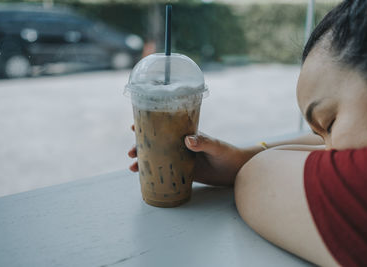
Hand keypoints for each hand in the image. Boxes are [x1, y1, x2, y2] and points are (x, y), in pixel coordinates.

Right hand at [127, 124, 260, 185]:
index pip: (164, 128)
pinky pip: (165, 172)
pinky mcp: (183, 172)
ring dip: (144, 162)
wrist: (236, 171)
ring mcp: (180, 159)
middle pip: (155, 144)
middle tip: (130, 153)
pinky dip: (154, 174)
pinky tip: (144, 178)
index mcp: (185, 135)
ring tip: (132, 168)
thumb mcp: (216, 147)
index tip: (133, 126)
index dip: (148, 126)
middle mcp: (180, 146)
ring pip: (157, 158)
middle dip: (140, 147)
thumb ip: (204, 142)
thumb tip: (188, 139)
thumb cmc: (227, 154)